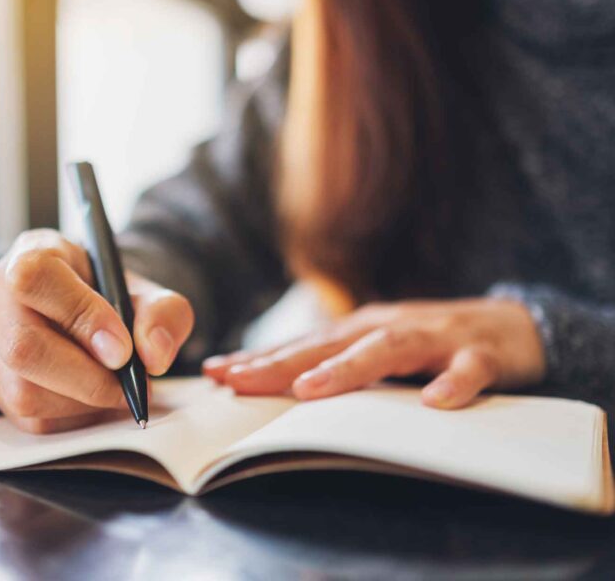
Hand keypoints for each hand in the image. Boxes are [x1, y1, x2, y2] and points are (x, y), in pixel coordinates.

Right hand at [0, 229, 193, 432]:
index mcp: (33, 253)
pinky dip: (74, 417)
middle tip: (126, 385)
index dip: (81, 317)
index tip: (122, 349)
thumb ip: (163, 314)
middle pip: (21, 347)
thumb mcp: (149, 293)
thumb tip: (153, 355)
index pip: (36, 279)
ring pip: (24, 392)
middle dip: (86, 378)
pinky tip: (95, 398)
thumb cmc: (115, 298)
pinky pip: (30, 418)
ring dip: (83, 402)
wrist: (95, 312)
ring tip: (114, 388)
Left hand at [203, 298, 545, 408]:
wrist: (510, 325)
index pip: (303, 345)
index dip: (259, 358)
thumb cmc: (431, 342)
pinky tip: (435, 402)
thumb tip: (280, 385)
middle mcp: (390, 326)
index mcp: (362, 329)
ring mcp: (434, 337)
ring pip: (388, 350)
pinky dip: (453, 383)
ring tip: (310, 389)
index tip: (216, 373)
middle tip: (237, 380)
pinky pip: (468, 368)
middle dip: (280, 363)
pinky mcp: (481, 353)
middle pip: (330, 345)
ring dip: (347, 369)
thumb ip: (339, 363)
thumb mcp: (379, 350)